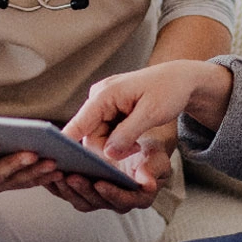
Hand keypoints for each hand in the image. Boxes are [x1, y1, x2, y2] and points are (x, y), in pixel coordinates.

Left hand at [46, 125, 174, 213]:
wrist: (138, 148)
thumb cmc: (149, 154)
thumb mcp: (157, 158)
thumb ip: (153, 170)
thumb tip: (148, 184)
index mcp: (136, 197)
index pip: (122, 199)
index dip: (111, 193)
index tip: (101, 183)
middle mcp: (116, 202)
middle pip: (96, 201)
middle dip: (83, 190)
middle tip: (72, 176)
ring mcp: (98, 198)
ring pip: (80, 200)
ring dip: (67, 189)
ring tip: (57, 173)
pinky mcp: (84, 192)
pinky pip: (68, 193)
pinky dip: (57, 186)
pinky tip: (48, 173)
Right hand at [63, 59, 231, 160]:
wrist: (180, 79)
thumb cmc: (168, 91)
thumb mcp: (151, 113)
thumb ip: (127, 134)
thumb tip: (108, 154)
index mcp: (105, 93)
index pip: (79, 122)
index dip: (67, 143)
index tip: (61, 162)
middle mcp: (99, 96)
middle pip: (89, 135)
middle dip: (108, 149)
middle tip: (134, 150)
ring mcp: (103, 103)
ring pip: (97, 136)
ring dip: (114, 146)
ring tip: (137, 144)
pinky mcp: (109, 109)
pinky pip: (105, 132)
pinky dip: (117, 141)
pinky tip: (133, 141)